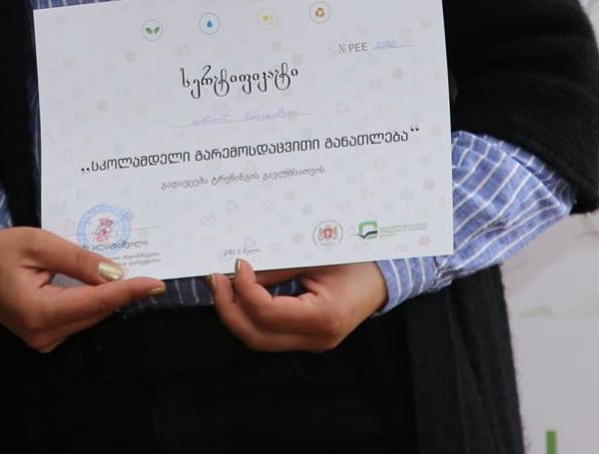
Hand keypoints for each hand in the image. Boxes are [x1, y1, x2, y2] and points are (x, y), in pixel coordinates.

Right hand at [0, 227, 165, 352]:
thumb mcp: (38, 243)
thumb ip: (77, 259)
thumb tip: (115, 273)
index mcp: (37, 311)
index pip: (95, 302)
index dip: (128, 292)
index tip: (156, 284)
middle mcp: (41, 333)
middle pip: (95, 312)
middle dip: (121, 293)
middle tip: (146, 273)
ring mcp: (42, 340)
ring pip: (89, 317)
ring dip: (106, 297)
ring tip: (125, 278)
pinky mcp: (43, 338)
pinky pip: (78, 319)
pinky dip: (91, 303)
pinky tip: (97, 286)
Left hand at [207, 258, 386, 352]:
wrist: (384, 277)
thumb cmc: (357, 260)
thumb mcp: (317, 255)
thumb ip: (279, 266)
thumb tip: (239, 270)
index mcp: (324, 317)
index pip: (268, 313)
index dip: (245, 289)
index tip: (237, 264)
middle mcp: (316, 339)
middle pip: (256, 336)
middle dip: (228, 308)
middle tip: (215, 279)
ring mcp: (311, 343)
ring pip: (259, 339)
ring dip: (235, 312)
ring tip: (223, 285)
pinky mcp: (306, 338)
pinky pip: (269, 333)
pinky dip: (250, 314)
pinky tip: (241, 292)